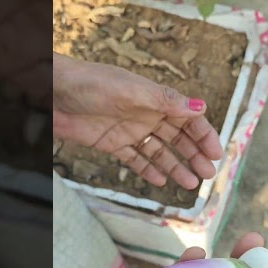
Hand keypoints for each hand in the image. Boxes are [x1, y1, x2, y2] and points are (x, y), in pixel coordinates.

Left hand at [53, 53, 223, 189]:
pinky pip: (135, 159)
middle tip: (207, 174)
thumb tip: (200, 108)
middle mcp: (146, 114)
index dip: (204, 135)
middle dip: (194, 155)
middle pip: (177, 137)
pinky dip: (148, 170)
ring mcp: (129, 130)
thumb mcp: (132, 91)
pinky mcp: (112, 143)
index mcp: (155, 98)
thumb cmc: (91, 84)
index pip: (188, 118)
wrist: (51, 92)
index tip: (215, 154)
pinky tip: (161, 181)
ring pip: (159, 151)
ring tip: (189, 184)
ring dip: (175, 167)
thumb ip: (166, 102)